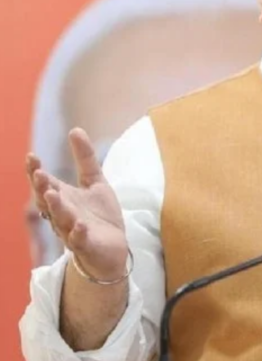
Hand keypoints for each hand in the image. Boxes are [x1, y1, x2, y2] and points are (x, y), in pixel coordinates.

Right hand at [26, 128, 127, 279]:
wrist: (113, 248)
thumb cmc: (99, 215)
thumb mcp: (95, 182)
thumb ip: (85, 158)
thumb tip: (75, 129)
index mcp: (62, 198)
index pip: (44, 184)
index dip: (35, 171)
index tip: (32, 156)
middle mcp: (62, 214)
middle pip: (47, 201)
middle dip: (42, 188)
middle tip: (40, 174)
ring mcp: (72, 231)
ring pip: (60, 220)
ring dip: (56, 208)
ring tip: (52, 194)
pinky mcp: (87, 245)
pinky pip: (79, 240)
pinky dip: (78, 233)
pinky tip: (80, 224)